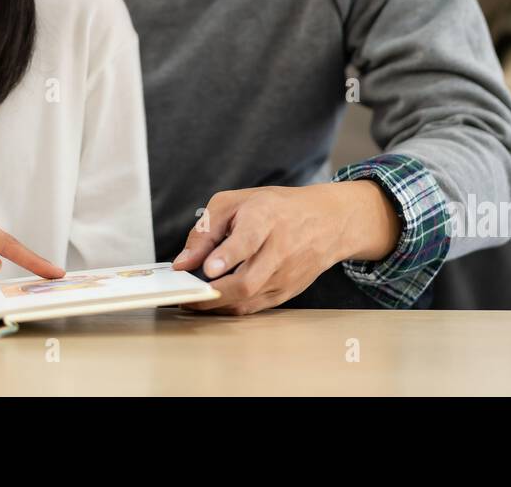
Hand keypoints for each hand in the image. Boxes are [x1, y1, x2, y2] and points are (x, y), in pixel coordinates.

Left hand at [171, 181, 399, 315]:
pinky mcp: (286, 292)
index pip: (247, 240)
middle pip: (246, 281)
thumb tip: (183, 262)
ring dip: (216, 304)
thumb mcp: (235, 203)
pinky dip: (229, 307)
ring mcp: (285, 275)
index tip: (208, 268)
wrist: (327, 221)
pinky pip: (253, 307)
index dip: (227, 256)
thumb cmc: (276, 208)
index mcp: (265, 218)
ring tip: (193, 299)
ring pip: (247, 300)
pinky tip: (214, 300)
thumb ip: (205, 230)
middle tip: (187, 294)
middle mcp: (279, 249)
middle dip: (213, 293)